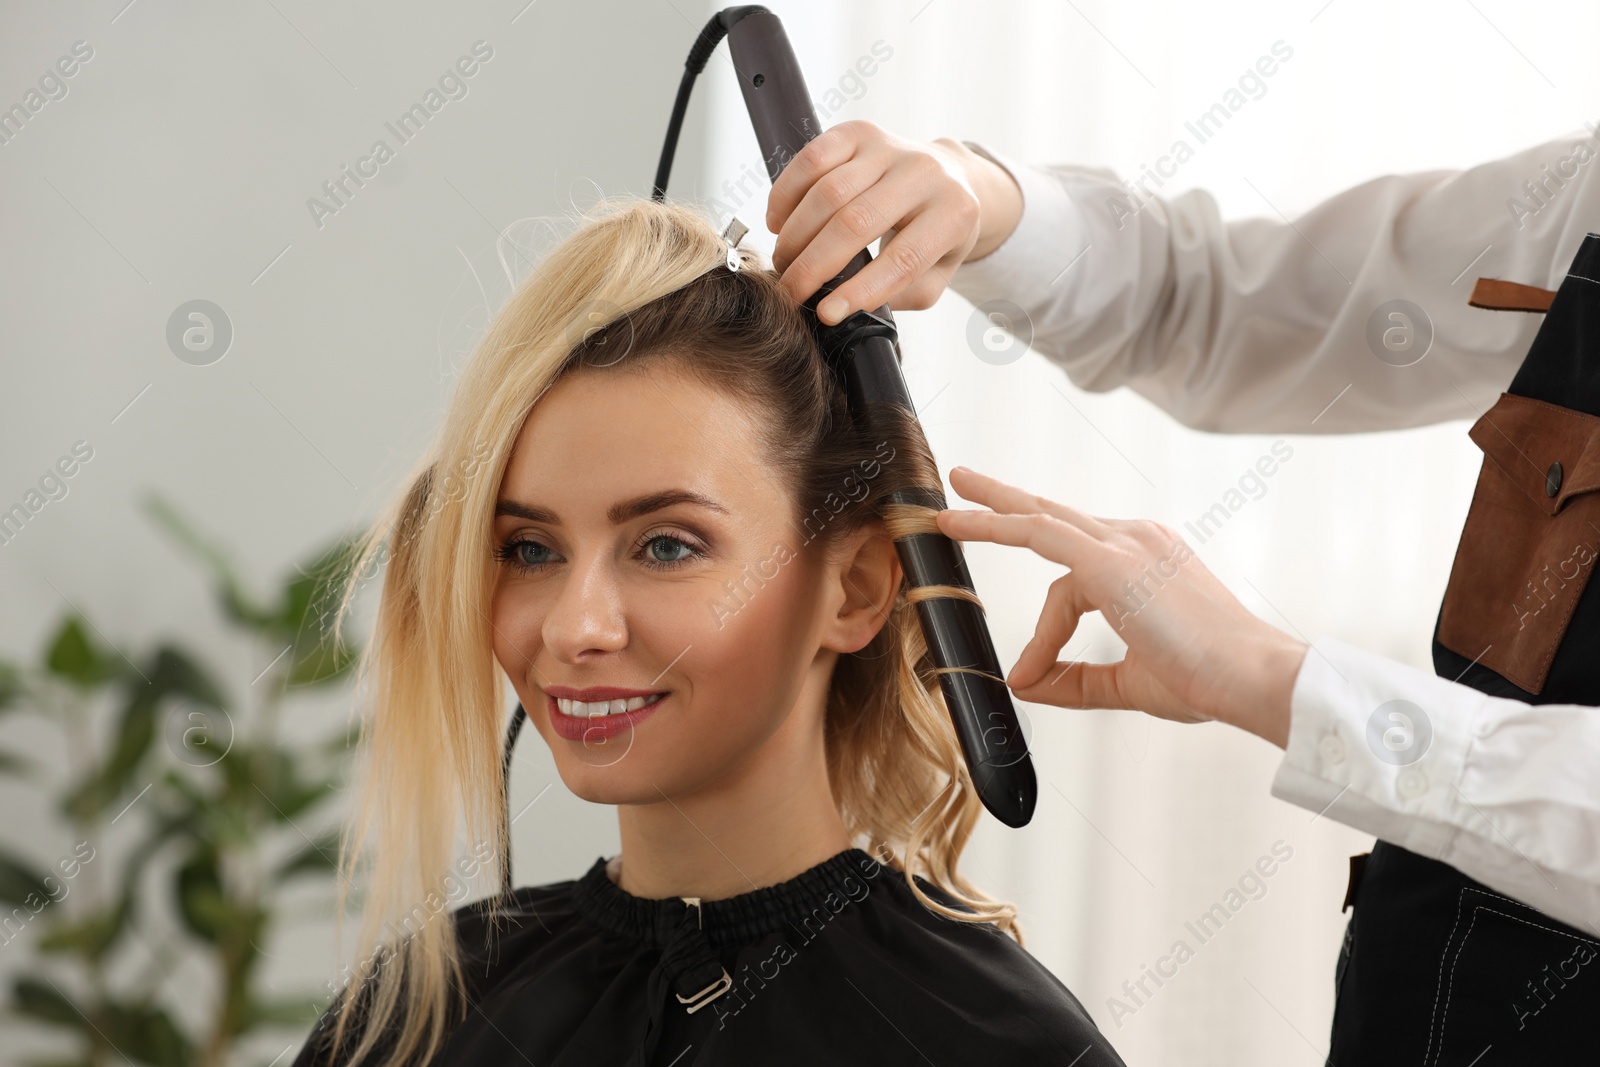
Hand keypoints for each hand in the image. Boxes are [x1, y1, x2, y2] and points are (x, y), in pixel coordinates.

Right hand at [765, 121, 1022, 324]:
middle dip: (814, 265)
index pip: (904, 259)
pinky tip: (779, 222)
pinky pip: (811, 159)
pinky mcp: (859, 132)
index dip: (861, 290)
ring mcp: (890, 147)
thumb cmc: (937, 235)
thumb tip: (847, 308)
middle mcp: (926, 173)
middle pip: (856, 222)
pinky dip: (786, 194)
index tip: (827, 314)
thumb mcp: (935, 275)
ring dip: (796, 234)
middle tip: (790, 292)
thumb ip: (899, 295)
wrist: (950, 178)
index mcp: (954, 214)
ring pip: (828, 191)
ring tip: (784, 262)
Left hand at [933, 466, 1307, 747]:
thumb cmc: (1209, 679)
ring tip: (946, 510)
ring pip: (1040, 519)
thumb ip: (1077, 682)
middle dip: (1006, 501)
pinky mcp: (1112, 559)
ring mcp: (1127, 544)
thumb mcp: (1132, 682)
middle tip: (965, 485)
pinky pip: (1038, 532)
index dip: (1046, 634)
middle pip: (1056, 516)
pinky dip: (993, 525)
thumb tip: (1026, 683)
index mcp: (1149, 562)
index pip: (1076, 584)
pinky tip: (958, 522)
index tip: (1031, 674)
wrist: (1253, 677)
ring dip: (989, 510)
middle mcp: (1139, 541)